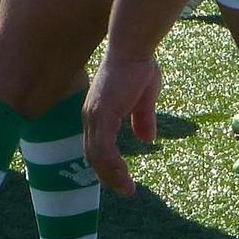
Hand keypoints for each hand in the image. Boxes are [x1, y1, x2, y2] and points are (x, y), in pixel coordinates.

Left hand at [83, 52, 162, 195]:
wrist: (134, 47)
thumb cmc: (138, 67)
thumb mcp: (144, 100)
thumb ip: (142, 119)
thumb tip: (146, 139)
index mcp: (98, 113)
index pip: (95, 147)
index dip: (107, 165)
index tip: (122, 180)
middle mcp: (91, 117)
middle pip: (92, 155)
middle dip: (108, 176)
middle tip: (126, 190)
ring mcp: (95, 116)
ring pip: (96, 156)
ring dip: (111, 175)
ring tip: (127, 188)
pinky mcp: (103, 114)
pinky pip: (103, 148)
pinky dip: (112, 164)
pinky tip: (124, 175)